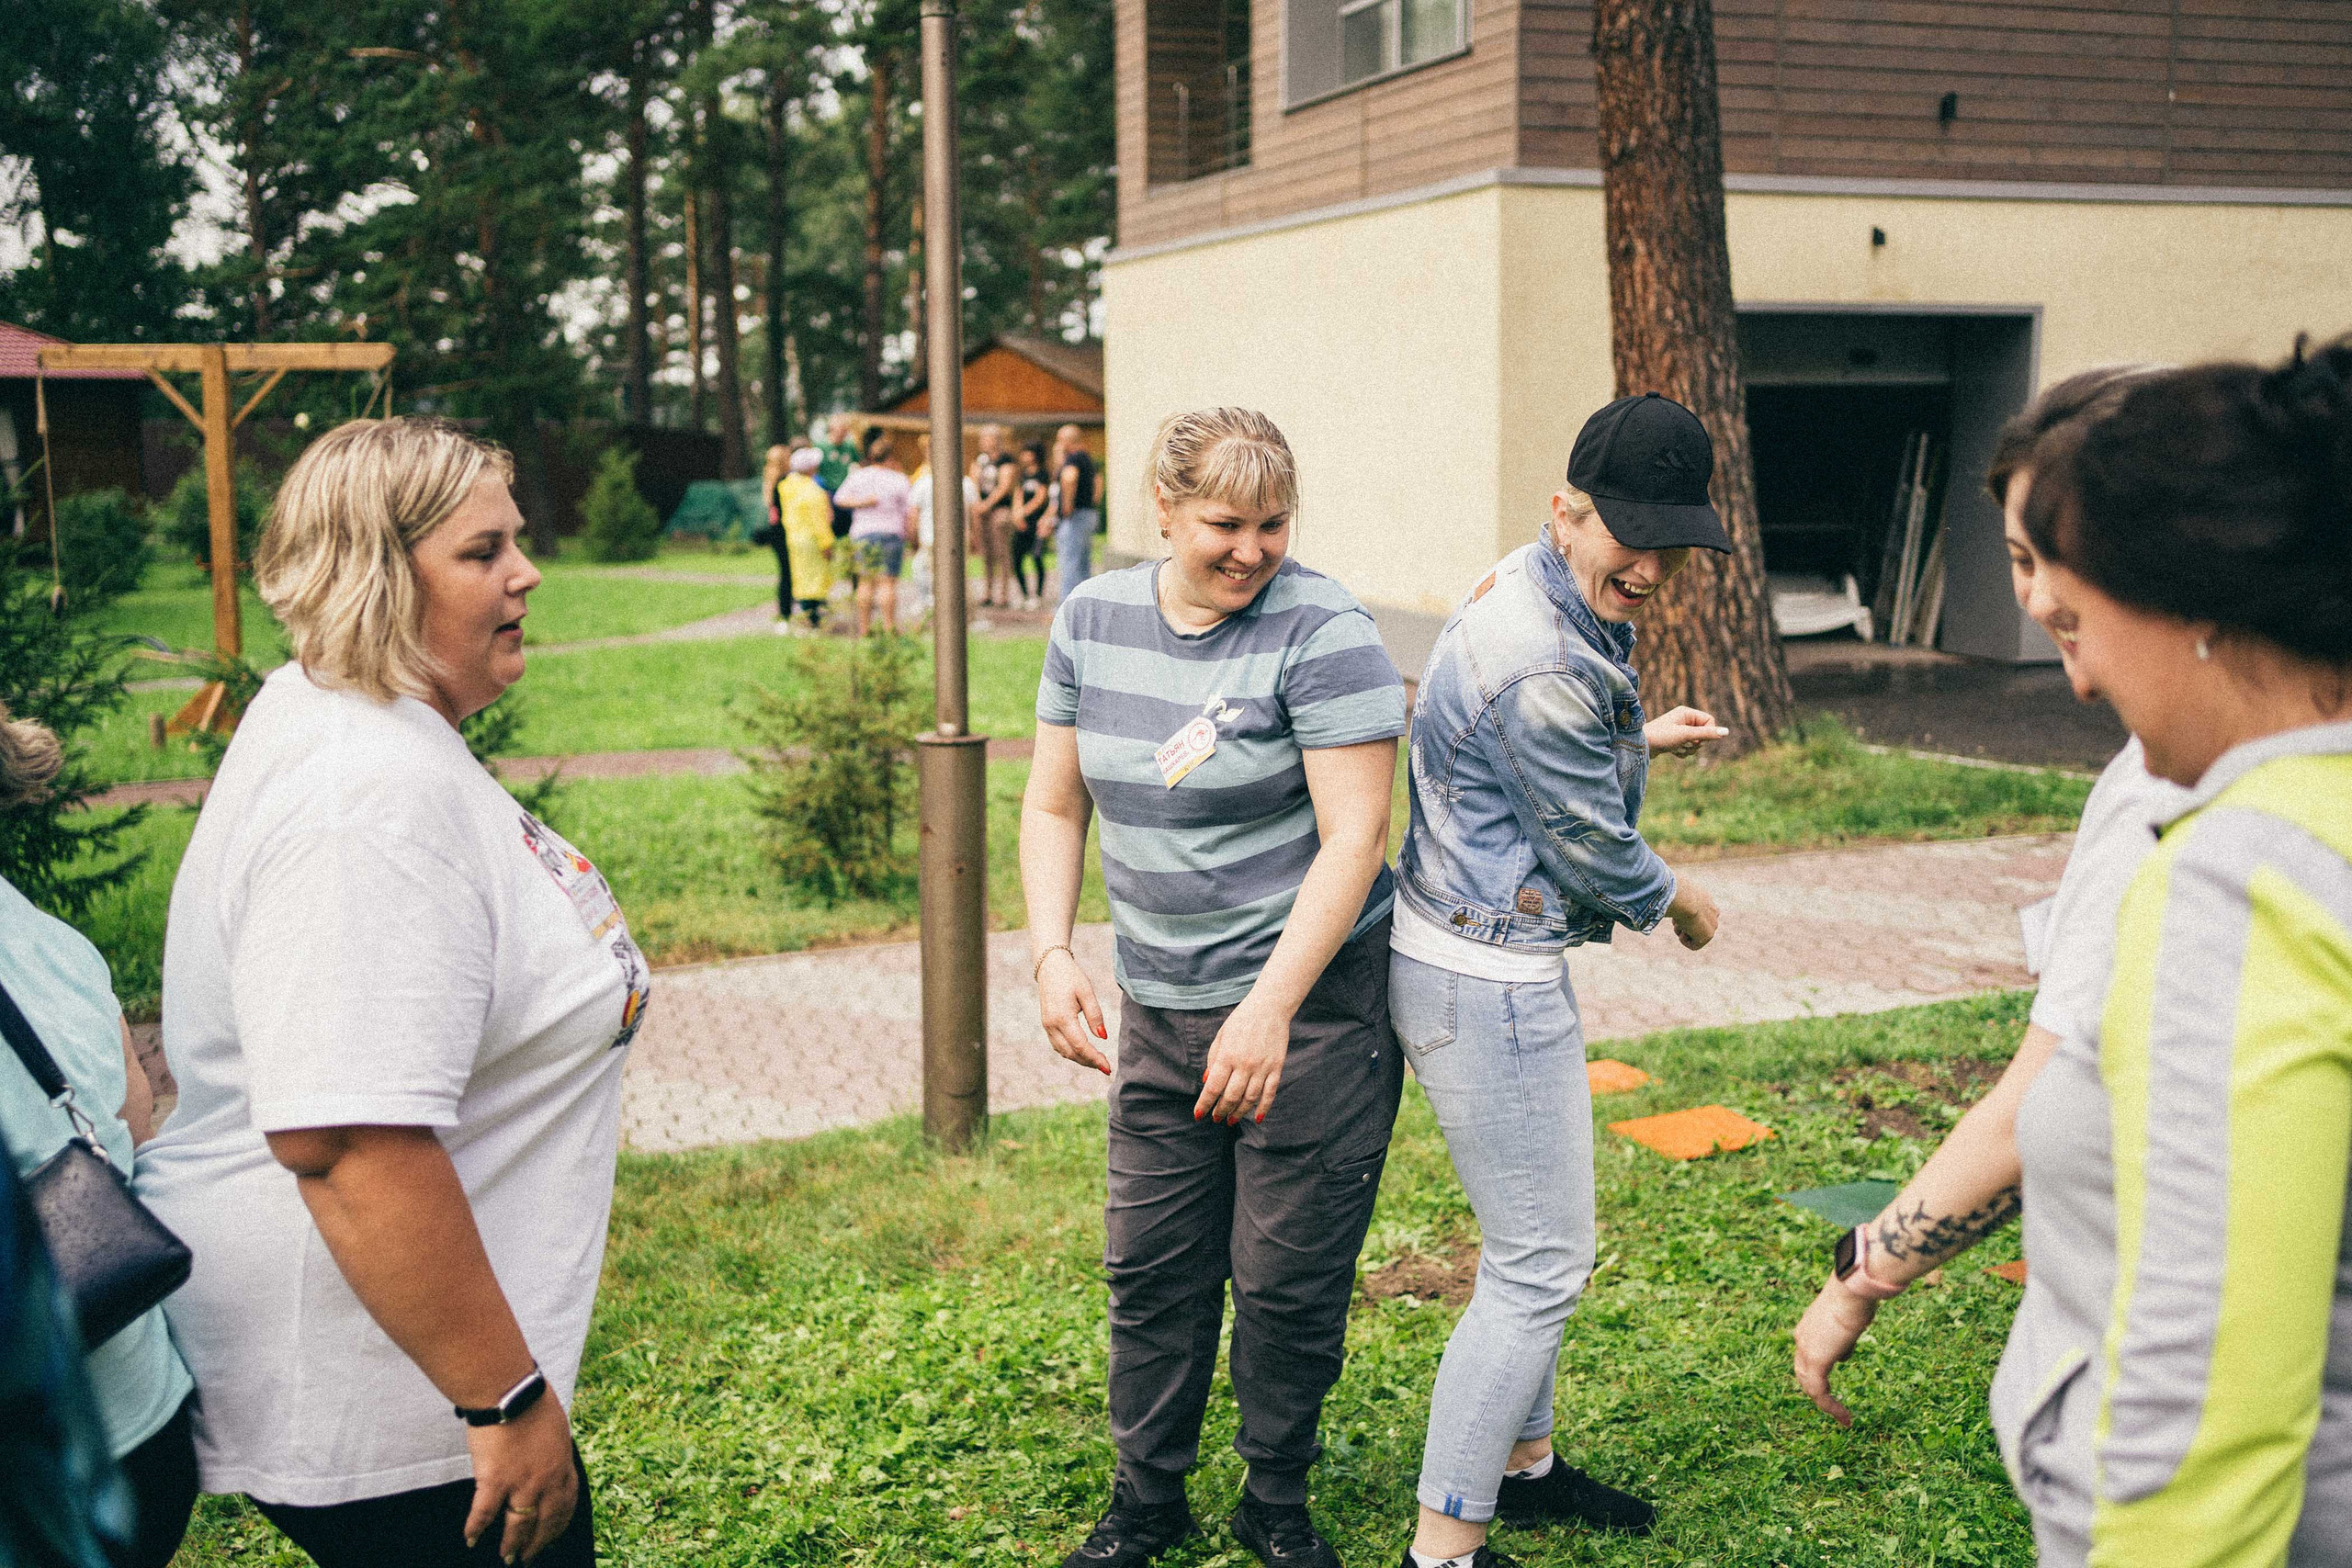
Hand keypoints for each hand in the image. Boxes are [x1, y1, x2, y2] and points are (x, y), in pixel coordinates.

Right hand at [463, 1390, 576, 1562]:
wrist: (510, 1393)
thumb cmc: (532, 1402)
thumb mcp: (556, 1429)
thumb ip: (553, 1451)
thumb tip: (550, 1460)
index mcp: (563, 1465)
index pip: (566, 1503)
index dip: (559, 1524)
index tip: (553, 1535)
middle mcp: (546, 1481)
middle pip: (545, 1521)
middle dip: (538, 1543)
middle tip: (529, 1557)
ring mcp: (521, 1483)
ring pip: (518, 1525)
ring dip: (512, 1544)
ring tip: (507, 1558)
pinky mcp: (494, 1482)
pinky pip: (484, 1513)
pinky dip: (475, 1528)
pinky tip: (470, 1539)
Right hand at [1036, 947, 1109, 1073]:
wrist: (1050, 966)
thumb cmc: (1071, 976)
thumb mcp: (1087, 992)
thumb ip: (1095, 1015)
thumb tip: (1103, 1037)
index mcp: (1062, 1017)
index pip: (1080, 1045)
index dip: (1094, 1058)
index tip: (1108, 1067)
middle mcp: (1051, 1025)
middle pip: (1071, 1053)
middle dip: (1088, 1062)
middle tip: (1105, 1067)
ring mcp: (1046, 1025)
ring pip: (1063, 1051)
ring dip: (1079, 1059)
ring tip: (1097, 1062)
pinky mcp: (1046, 1024)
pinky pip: (1057, 1045)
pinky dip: (1070, 1052)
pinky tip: (1082, 1052)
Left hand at [1194, 998, 1290, 1124]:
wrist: (1270, 1006)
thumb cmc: (1241, 1020)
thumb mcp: (1221, 1036)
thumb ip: (1213, 1058)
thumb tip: (1207, 1082)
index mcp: (1227, 1055)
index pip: (1213, 1087)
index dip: (1205, 1104)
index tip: (1199, 1115)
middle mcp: (1245, 1064)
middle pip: (1231, 1097)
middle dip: (1221, 1111)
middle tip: (1216, 1119)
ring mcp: (1262, 1067)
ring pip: (1250, 1098)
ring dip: (1239, 1113)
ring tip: (1231, 1120)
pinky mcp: (1276, 1067)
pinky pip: (1270, 1093)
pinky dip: (1264, 1108)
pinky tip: (1258, 1118)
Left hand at [1645, 706, 1730, 758]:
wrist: (1639, 747)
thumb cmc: (1661, 737)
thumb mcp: (1686, 735)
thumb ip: (1707, 734)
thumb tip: (1727, 732)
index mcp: (1686, 712)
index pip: (1710, 721)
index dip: (1707, 733)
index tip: (1697, 739)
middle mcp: (1683, 719)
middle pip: (1704, 733)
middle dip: (1697, 743)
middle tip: (1686, 744)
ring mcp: (1679, 730)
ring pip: (1696, 742)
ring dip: (1690, 749)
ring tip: (1678, 749)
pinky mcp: (1674, 740)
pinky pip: (1687, 747)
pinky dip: (1683, 752)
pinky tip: (1673, 752)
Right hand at [1667, 876, 1719, 950]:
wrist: (1686, 899)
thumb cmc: (1677, 892)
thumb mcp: (1674, 890)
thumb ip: (1674, 895)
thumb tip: (1661, 891)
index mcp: (1707, 900)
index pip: (1696, 912)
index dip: (1683, 915)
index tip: (1676, 911)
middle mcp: (1713, 912)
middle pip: (1695, 924)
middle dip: (1683, 924)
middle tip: (1677, 918)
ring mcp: (1713, 924)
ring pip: (1694, 934)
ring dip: (1682, 931)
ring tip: (1678, 923)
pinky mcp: (1708, 936)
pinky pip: (1694, 945)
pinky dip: (1684, 940)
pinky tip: (1682, 931)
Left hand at [1793, 1276, 1879, 1426]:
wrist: (1852, 1290)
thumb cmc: (1856, 1300)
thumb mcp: (1849, 1323)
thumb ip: (1843, 1341)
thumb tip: (1843, 1356)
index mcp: (1807, 1329)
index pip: (1807, 1358)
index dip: (1818, 1374)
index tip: (1832, 1388)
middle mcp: (1801, 1339)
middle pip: (1803, 1374)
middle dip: (1818, 1392)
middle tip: (1834, 1408)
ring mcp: (1806, 1350)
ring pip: (1810, 1386)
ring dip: (1825, 1404)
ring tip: (1843, 1418)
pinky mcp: (1816, 1361)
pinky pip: (1819, 1392)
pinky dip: (1830, 1407)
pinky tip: (1845, 1418)